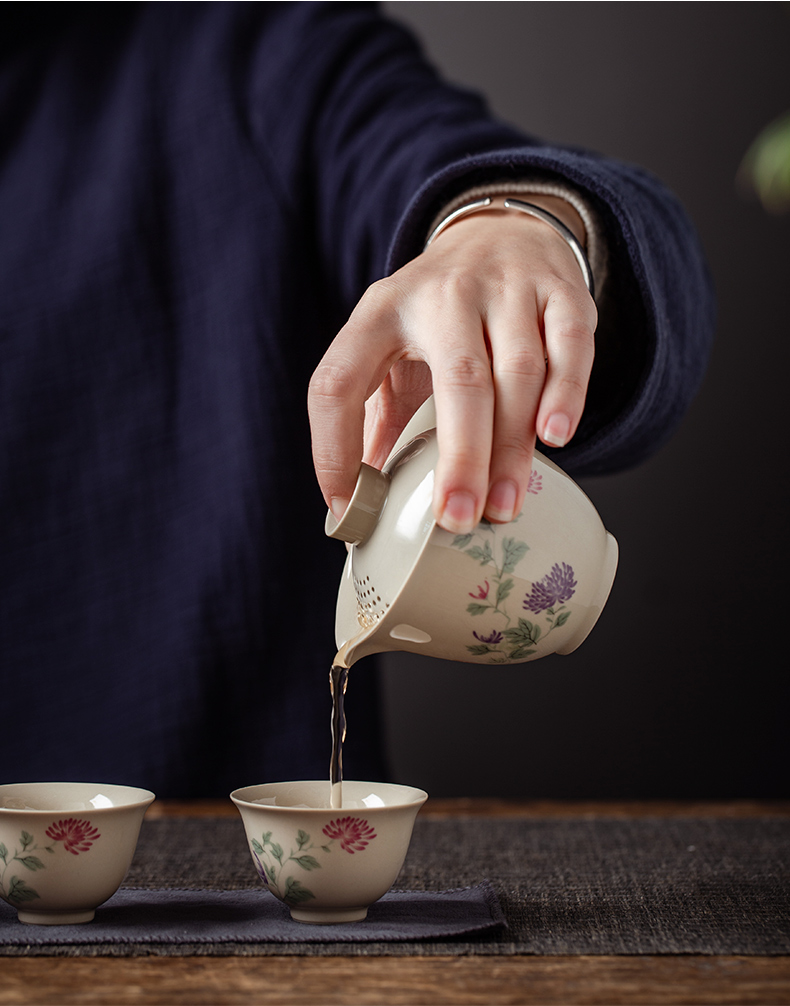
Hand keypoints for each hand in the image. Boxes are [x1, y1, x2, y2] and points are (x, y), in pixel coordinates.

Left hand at [308, 195, 596, 534]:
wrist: (498, 232)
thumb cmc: (437, 316)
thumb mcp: (390, 352)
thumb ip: (376, 420)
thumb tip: (357, 507)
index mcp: (380, 313)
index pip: (339, 381)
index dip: (334, 449)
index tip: (350, 507)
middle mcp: (440, 294)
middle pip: (456, 378)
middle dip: (460, 457)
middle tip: (457, 519)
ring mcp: (504, 287)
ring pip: (517, 370)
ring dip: (513, 446)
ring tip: (503, 505)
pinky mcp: (559, 289)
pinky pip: (570, 344)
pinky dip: (567, 392)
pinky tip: (556, 437)